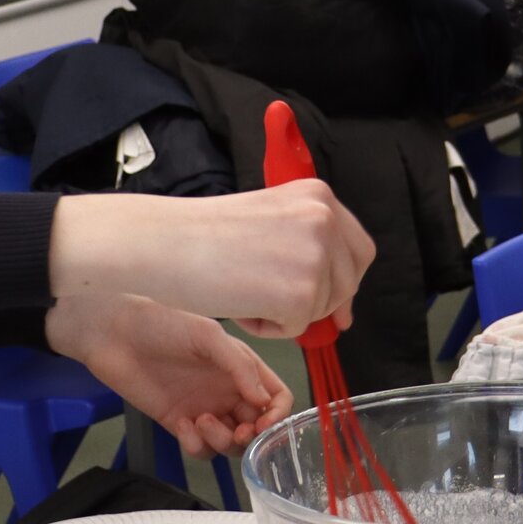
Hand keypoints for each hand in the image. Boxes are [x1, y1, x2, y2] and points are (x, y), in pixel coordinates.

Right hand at [47, 181, 374, 338]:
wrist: (163, 244)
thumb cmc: (202, 235)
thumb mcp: (270, 221)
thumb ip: (307, 247)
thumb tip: (342, 306)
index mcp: (318, 195)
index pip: (359, 248)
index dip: (345, 280)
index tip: (333, 303)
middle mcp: (325, 219)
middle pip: (348, 282)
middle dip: (319, 301)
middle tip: (276, 305)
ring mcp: (317, 256)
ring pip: (322, 307)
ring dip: (286, 312)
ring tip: (244, 289)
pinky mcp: (301, 294)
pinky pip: (298, 329)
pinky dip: (270, 328)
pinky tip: (240, 303)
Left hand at [47, 294, 293, 457]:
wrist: (115, 334)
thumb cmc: (162, 324)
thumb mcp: (208, 336)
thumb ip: (240, 366)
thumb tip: (263, 399)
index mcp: (241, 367)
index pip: (276, 397)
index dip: (277, 414)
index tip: (264, 423)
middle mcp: (227, 391)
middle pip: (257, 427)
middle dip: (251, 436)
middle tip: (238, 432)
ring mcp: (204, 409)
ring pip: (229, 443)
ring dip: (223, 442)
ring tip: (202, 421)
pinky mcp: (178, 424)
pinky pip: (199, 448)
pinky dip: (196, 445)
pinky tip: (183, 425)